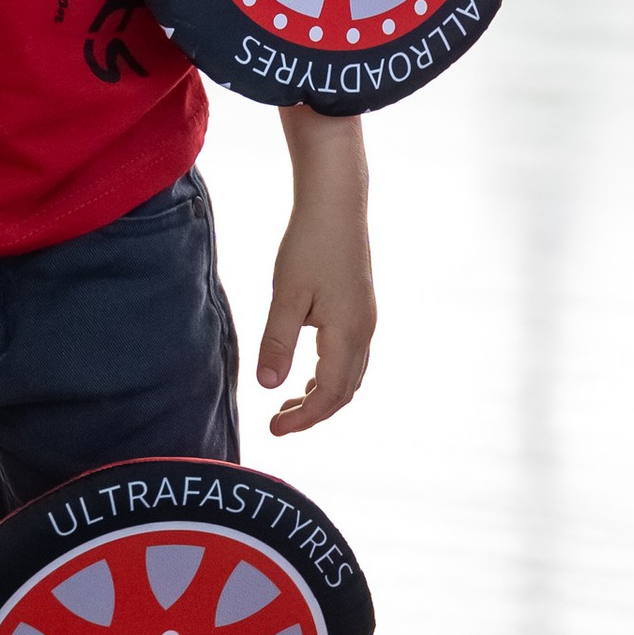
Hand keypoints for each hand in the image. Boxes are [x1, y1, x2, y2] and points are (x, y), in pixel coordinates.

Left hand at [260, 112, 373, 433]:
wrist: (337, 203)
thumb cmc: (310, 244)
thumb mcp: (287, 296)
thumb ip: (277, 343)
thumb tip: (267, 387)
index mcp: (348, 333)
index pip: (328, 394)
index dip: (303, 418)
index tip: (273, 430)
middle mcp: (364, 331)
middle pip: (344, 391)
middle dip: (313, 413)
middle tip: (278, 425)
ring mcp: (366, 320)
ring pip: (350, 375)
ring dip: (322, 396)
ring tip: (289, 405)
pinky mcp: (361, 308)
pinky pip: (351, 357)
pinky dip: (330, 376)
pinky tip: (306, 372)